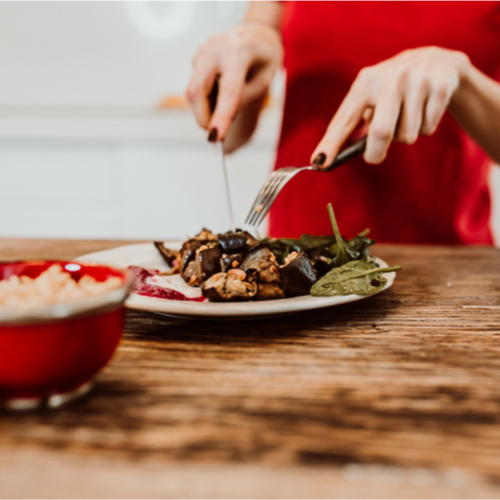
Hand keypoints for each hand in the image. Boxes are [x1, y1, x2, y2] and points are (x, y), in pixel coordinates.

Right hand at [186, 22, 282, 142]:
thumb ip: (244, 99)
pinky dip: (205, 99)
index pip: (228, 91)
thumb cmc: (264, 57)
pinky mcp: (196, 58)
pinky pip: (195, 86)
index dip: (220, 117)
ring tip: (225, 105)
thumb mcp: (264, 80)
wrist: (256, 33)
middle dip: (203, 118)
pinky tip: (220, 92)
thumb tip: (220, 120)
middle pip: (197, 91)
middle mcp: (216, 48)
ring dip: (205, 109)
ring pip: (193, 92)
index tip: (214, 138)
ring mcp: (202, 51)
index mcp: (240, 51)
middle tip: (215, 132)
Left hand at [310, 47, 469, 167]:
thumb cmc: (392, 89)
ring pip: (406, 136)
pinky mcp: (439, 87)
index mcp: (365, 82)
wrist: (435, 62)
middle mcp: (389, 79)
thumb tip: (339, 151)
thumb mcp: (371, 98)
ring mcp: (416, 81)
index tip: (319, 163)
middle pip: (380, 132)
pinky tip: (424, 111)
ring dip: (404, 137)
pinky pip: (427, 129)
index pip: (344, 119)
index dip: (330, 143)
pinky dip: (424, 129)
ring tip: (406, 118)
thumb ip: (356, 124)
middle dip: (376, 152)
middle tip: (374, 157)